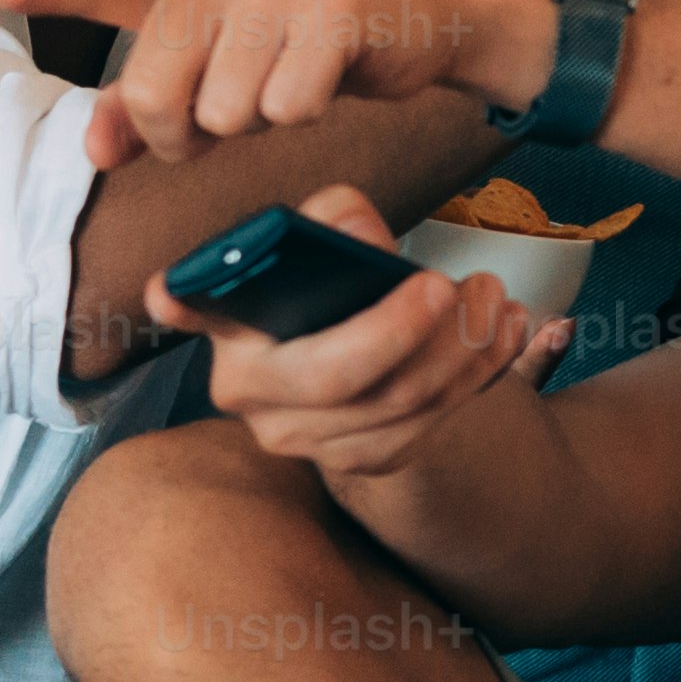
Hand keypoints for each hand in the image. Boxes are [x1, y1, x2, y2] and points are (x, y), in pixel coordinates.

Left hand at [0, 0, 537, 170]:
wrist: (437, 6)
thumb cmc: (330, 33)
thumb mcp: (234, 57)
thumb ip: (158, 98)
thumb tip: (96, 147)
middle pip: (159, 93)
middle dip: (190, 131)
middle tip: (232, 115)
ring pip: (225, 111)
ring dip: (261, 121)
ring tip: (292, 83)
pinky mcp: (331, 9)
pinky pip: (288, 106)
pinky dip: (309, 112)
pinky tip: (331, 78)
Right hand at [185, 186, 560, 477]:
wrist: (366, 366)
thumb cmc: (334, 293)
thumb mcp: (326, 247)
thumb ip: (336, 221)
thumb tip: (356, 227)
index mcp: (230, 332)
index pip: (195, 312)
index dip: (183, 302)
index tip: (169, 289)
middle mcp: (255, 397)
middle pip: (332, 375)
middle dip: (402, 330)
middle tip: (451, 285)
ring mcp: (310, 440)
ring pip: (396, 403)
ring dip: (463, 348)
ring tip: (496, 296)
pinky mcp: (366, 460)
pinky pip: (431, 425)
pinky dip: (481, 375)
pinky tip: (510, 333)